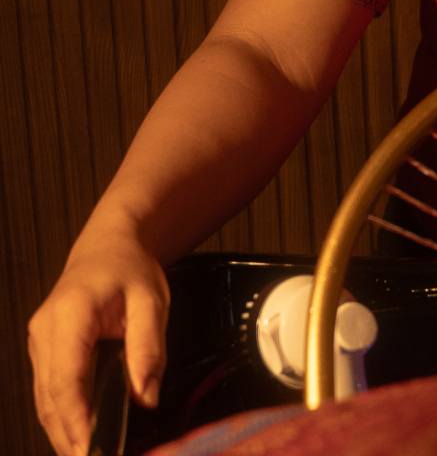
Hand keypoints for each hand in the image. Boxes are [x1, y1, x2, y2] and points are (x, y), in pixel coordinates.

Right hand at [28, 229, 168, 455]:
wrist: (110, 247)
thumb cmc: (132, 270)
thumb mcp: (152, 301)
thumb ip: (149, 347)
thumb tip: (146, 397)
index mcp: (71, 314)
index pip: (67, 378)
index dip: (76, 419)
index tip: (90, 449)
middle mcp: (45, 331)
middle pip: (50, 396)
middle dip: (69, 435)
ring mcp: (39, 342)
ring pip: (45, 399)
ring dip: (62, 431)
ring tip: (87, 455)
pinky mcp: (43, 351)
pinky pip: (48, 391)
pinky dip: (62, 415)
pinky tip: (79, 435)